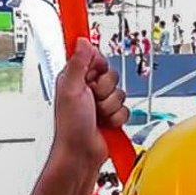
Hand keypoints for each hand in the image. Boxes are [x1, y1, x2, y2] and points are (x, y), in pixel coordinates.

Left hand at [52, 39, 128, 169]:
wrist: (80, 154)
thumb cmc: (70, 127)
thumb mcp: (71, 89)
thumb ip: (78, 63)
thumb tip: (81, 40)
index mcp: (74, 78)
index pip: (94, 57)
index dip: (97, 66)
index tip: (93, 75)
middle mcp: (87, 88)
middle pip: (111, 75)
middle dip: (105, 90)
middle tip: (93, 100)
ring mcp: (99, 103)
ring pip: (120, 92)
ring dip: (110, 106)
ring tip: (97, 115)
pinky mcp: (110, 115)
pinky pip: (125, 108)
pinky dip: (117, 118)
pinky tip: (105, 124)